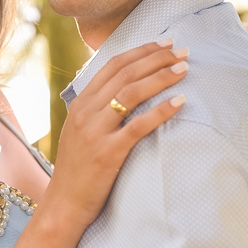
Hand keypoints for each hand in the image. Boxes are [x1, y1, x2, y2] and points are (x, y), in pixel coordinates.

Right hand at [44, 40, 187, 231]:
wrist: (64, 203)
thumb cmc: (78, 169)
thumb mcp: (81, 131)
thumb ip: (97, 109)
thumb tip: (122, 90)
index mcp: (80, 103)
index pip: (113, 65)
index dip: (141, 51)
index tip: (165, 44)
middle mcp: (86, 112)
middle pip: (125, 73)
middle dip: (157, 58)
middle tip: (182, 52)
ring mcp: (96, 132)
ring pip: (131, 93)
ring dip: (161, 77)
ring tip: (183, 70)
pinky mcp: (108, 153)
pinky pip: (138, 126)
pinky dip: (160, 111)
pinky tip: (179, 103)